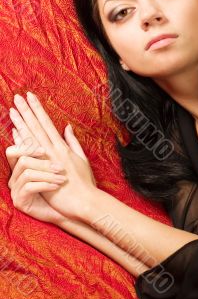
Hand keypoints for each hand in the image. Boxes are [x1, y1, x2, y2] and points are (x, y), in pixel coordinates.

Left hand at [7, 92, 97, 219]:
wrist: (85, 201)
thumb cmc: (85, 183)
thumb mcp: (82, 158)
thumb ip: (73, 142)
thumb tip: (67, 127)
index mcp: (64, 146)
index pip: (48, 123)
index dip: (38, 109)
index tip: (30, 97)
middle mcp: (55, 149)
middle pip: (38, 126)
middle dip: (27, 111)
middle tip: (17, 97)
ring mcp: (49, 159)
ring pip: (32, 137)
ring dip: (21, 123)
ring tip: (12, 110)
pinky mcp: (44, 170)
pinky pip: (30, 153)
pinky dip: (22, 142)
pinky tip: (14, 133)